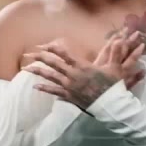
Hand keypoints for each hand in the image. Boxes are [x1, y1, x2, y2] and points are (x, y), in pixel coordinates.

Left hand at [23, 31, 144, 108]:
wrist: (110, 105)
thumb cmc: (113, 86)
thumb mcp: (115, 68)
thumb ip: (115, 53)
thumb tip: (119, 39)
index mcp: (82, 66)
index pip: (64, 54)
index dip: (53, 48)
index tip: (43, 45)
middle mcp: (73, 75)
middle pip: (53, 64)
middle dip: (40, 57)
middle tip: (28, 54)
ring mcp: (69, 87)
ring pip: (50, 77)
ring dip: (38, 71)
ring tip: (26, 68)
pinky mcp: (69, 96)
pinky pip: (54, 92)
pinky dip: (45, 89)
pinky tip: (35, 87)